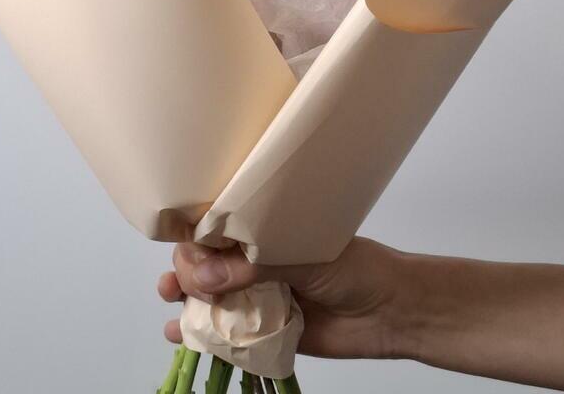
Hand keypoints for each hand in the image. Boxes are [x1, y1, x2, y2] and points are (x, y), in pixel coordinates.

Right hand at [158, 237, 412, 359]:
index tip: (189, 252)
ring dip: (184, 301)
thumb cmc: (356, 268)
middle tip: (182, 283)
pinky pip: (224, 334)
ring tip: (172, 302)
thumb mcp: (302, 255)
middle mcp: (257, 262)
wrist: (391, 312)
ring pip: (208, 298)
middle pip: (205, 264)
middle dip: (187, 271)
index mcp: (266, 232)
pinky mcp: (262, 333)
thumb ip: (253, 265)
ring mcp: (258, 297)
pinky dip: (199, 334)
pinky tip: (180, 333)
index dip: (196, 239)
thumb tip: (203, 278)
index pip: (218, 228)